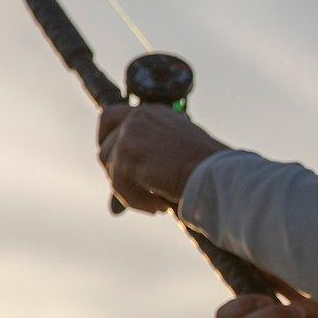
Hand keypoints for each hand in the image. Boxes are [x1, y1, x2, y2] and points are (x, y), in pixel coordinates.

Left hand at [97, 102, 228, 213]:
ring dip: (131, 192)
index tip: (111, 161)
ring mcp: (131, 132)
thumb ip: (145, 162)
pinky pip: (118, 185)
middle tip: (135, 193)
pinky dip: (136, 201)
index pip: (110, 117)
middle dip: (116, 174)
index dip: (104, 139)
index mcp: (152, 113)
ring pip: (111, 170)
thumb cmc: (204, 168)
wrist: (213, 172)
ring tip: (157, 202)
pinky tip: (159, 205)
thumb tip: (114, 198)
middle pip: (104, 148)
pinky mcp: (127, 152)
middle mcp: (139, 117)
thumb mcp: (171, 157)